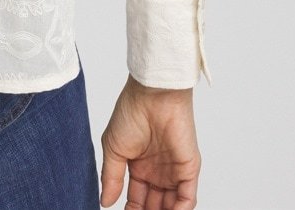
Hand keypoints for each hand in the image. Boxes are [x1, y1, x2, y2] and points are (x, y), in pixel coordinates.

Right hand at [99, 75, 200, 209]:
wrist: (152, 95)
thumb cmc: (131, 112)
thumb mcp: (114, 148)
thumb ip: (112, 177)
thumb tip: (105, 202)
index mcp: (139, 166)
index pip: (137, 199)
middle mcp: (158, 172)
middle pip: (155, 206)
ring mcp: (174, 172)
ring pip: (171, 206)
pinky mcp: (189, 170)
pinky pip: (187, 200)